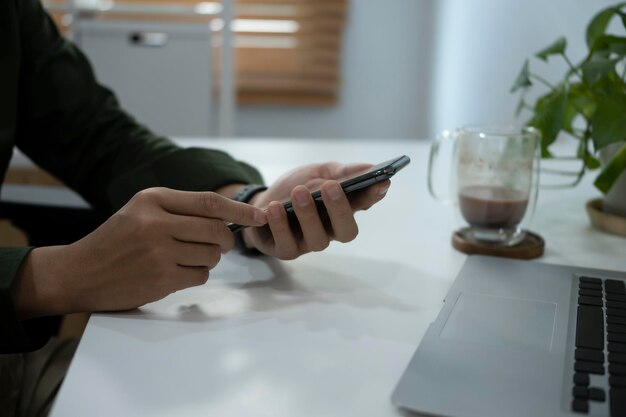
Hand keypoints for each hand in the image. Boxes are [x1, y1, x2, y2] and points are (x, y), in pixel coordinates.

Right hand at [12, 187, 266, 317]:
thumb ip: (180, 208)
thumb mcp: (141, 210)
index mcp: (154, 199)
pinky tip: (175, 272)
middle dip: (225, 240)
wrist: (80, 272)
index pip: (209, 202)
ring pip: (212, 255)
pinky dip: (196, 275)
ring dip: (207, 259)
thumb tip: (229, 216)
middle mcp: (156, 223)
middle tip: (217, 244)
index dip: (240, 210)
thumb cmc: (117, 239)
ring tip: (184, 258)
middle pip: (217, 231)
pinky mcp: (161, 279)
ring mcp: (159, 252)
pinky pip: (200, 276)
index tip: (260, 216)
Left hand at [243, 162, 389, 258]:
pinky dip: (279, 225)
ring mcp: (308, 243)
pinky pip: (285, 243)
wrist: (262, 201)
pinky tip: (273, 208)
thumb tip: (370, 167)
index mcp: (342, 209)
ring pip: (318, 240)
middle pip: (346, 231)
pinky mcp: (285, 250)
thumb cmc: (295, 188)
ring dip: (308, 215)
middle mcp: (330, 230)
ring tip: (298, 192)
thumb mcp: (318, 173)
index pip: (364, 204)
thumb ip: (342, 172)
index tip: (381, 182)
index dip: (374, 195)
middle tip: (331, 187)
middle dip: (340, 210)